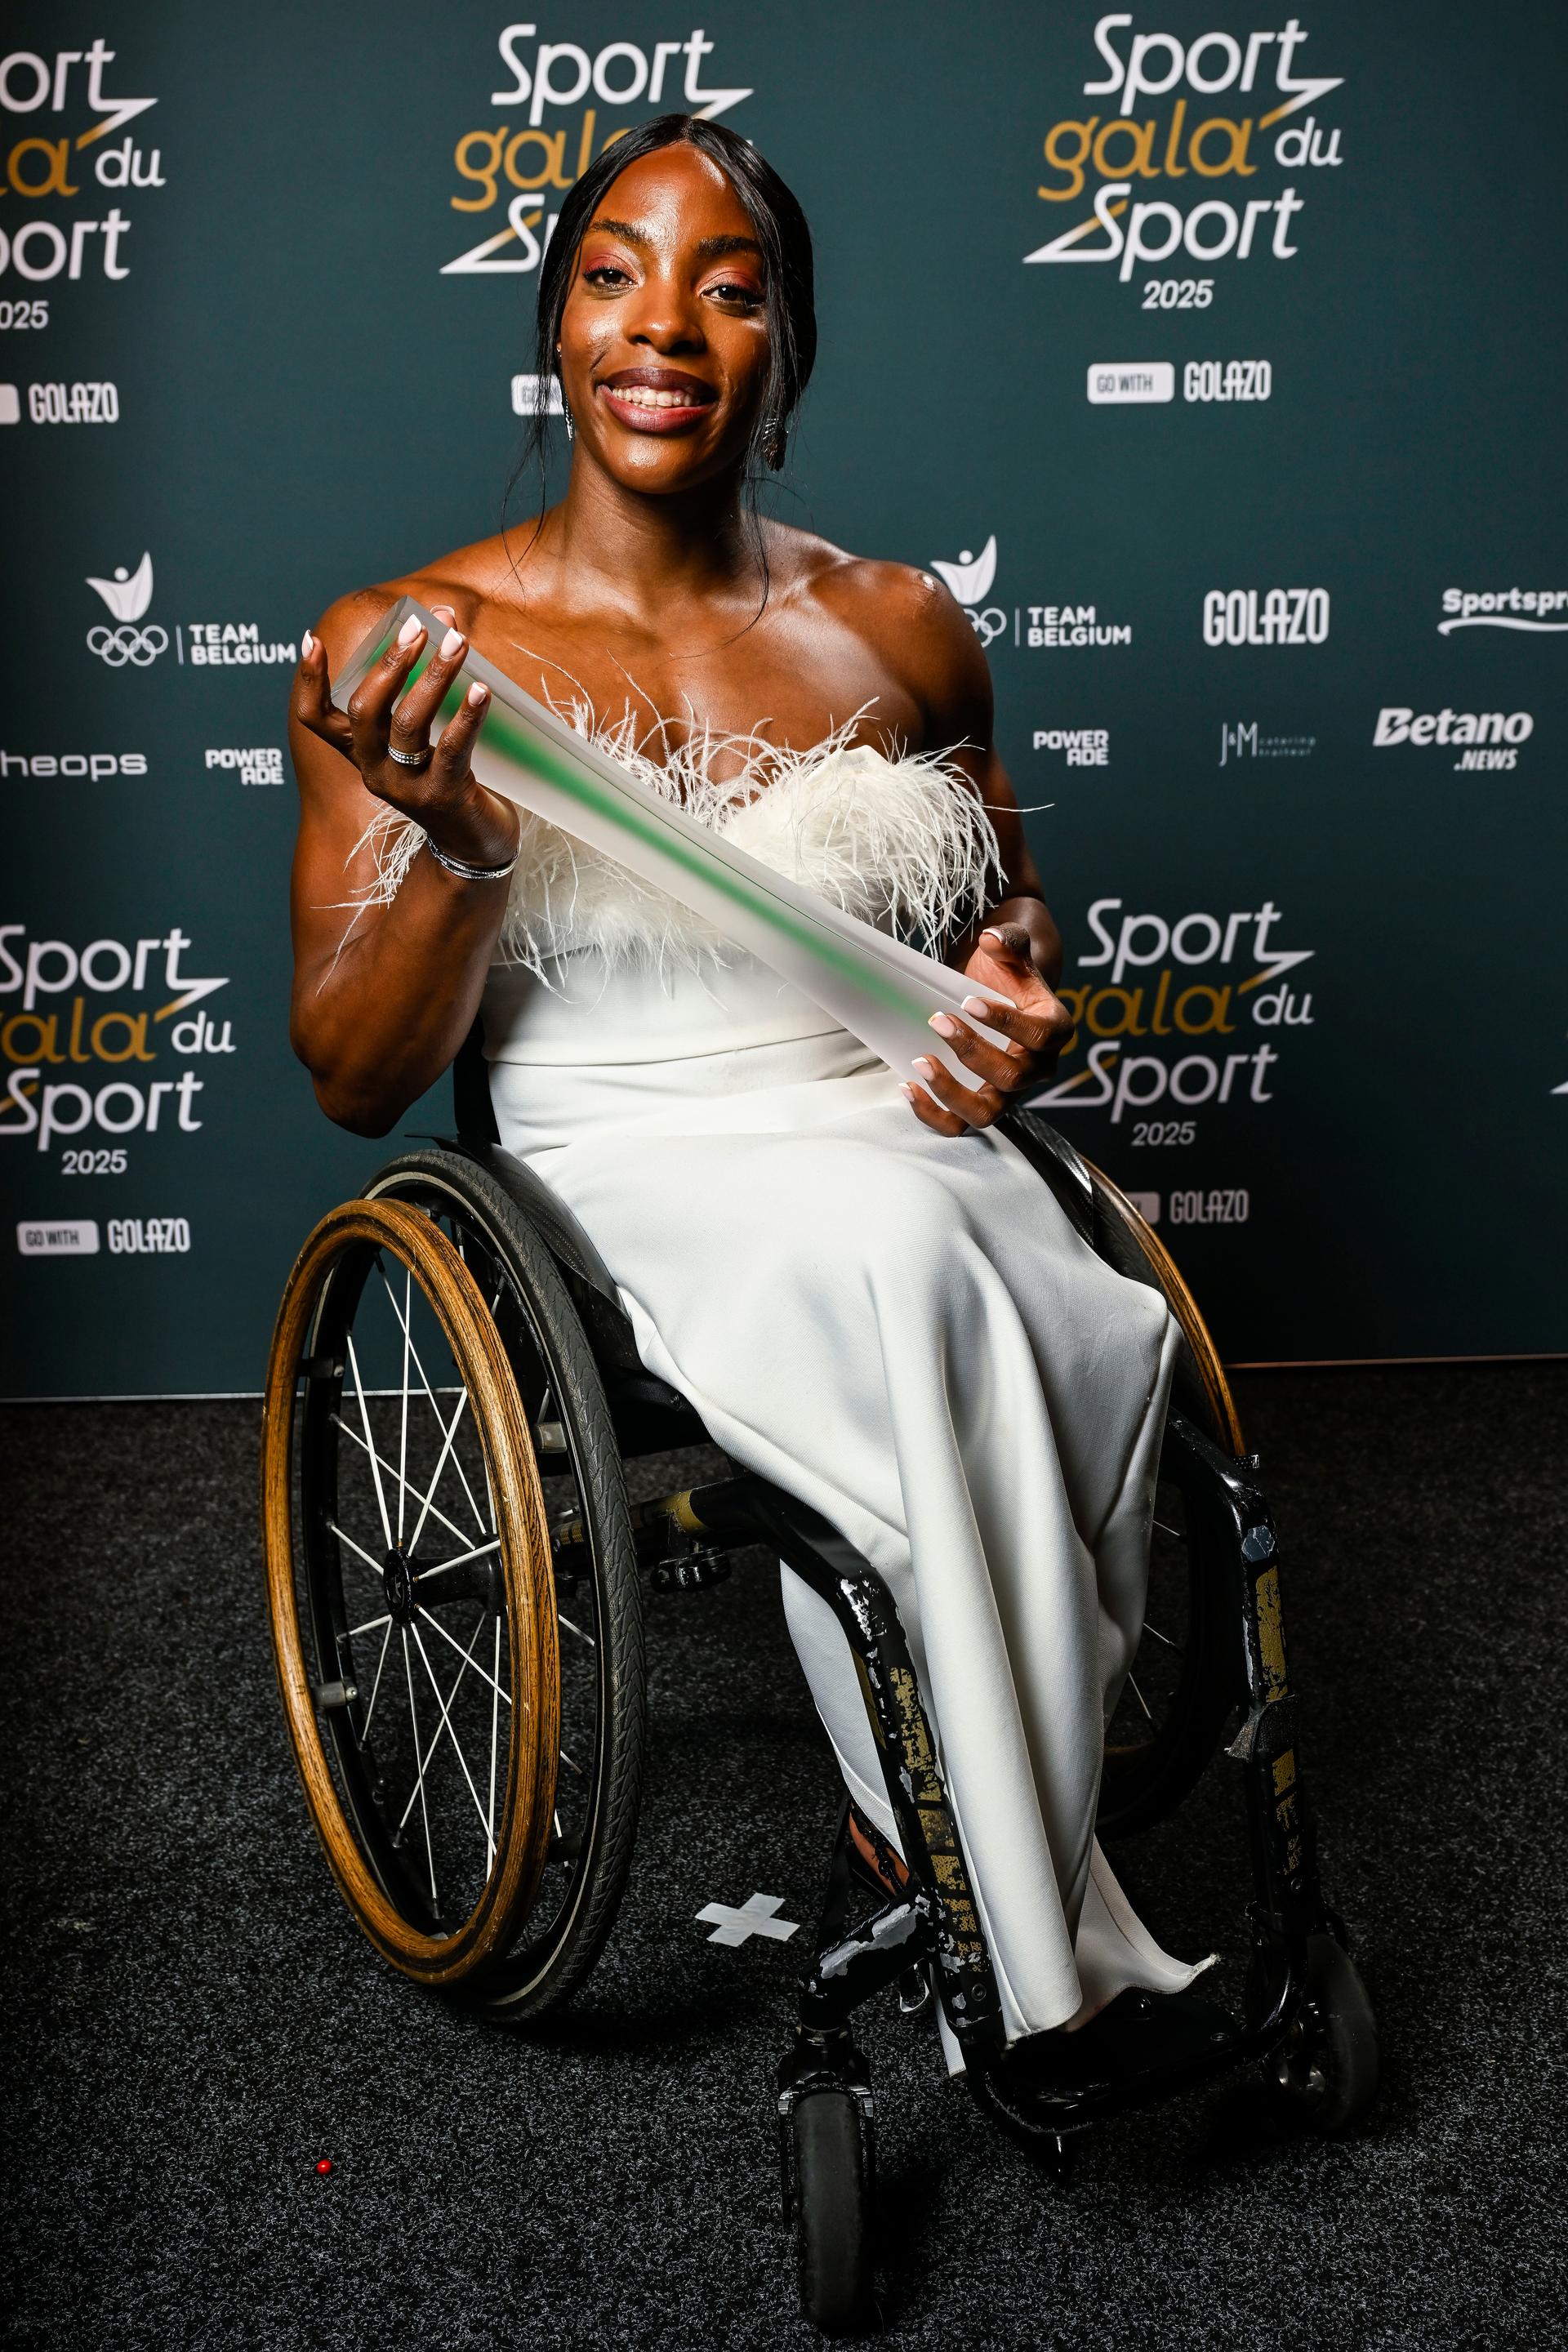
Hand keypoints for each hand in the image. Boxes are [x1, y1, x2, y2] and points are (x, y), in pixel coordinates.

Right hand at [292, 608, 518, 868]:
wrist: (475, 844)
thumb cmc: (448, 778)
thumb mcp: (418, 743)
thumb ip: (416, 697)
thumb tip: (440, 629)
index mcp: (361, 754)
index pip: (316, 720)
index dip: (309, 682)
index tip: (311, 640)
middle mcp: (375, 771)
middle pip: (366, 710)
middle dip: (391, 662)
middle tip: (418, 626)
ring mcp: (407, 787)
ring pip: (408, 723)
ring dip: (433, 676)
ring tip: (457, 642)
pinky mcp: (443, 797)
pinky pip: (451, 749)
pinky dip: (467, 715)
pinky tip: (481, 689)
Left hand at [903, 921, 1075, 1135]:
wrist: (1004, 996)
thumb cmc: (1008, 976)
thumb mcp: (1014, 951)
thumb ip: (1010, 941)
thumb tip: (992, 939)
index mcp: (1054, 1029)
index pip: (1039, 1036)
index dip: (1005, 1023)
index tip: (968, 1002)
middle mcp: (1037, 1068)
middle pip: (1012, 1077)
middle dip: (971, 1052)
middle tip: (937, 1020)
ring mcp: (1010, 1093)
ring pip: (987, 1112)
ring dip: (951, 1092)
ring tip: (921, 1062)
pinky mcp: (982, 1104)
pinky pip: (959, 1124)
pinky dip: (932, 1114)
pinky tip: (907, 1087)